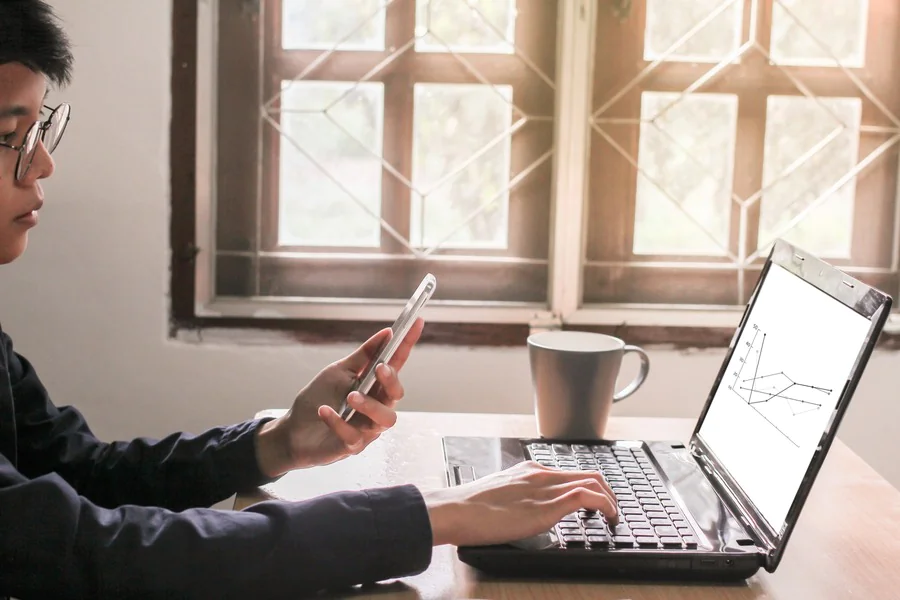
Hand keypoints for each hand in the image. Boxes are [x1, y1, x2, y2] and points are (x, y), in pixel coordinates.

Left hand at [255, 318, 424, 476]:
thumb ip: (363, 356)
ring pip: (385, 419)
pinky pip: (353, 436)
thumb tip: (386, 333)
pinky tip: (324, 411)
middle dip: (391, 380)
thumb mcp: (338, 371)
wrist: (293, 430)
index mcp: (374, 386)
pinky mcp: (352, 446)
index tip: (417, 322)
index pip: (396, 363)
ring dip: (369, 405)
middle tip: (379, 369)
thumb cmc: (318, 398)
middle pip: (396, 395)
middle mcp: (375, 407)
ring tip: (351, 397)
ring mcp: (366, 429)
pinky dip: (338, 422)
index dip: (407, 344)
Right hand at [422, 461, 617, 546]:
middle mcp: (540, 474)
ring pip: (592, 482)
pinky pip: (586, 497)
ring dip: (610, 500)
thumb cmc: (468, 508)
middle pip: (588, 473)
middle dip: (606, 492)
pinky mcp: (546, 506)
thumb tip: (522, 512)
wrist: (454, 510)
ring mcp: (544, 488)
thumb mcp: (499, 496)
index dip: (589, 487)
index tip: (594, 503)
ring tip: (613, 518)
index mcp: (529, 471)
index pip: (569, 473)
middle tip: (611, 511)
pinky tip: (607, 518)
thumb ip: (516, 498)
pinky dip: (604, 505)